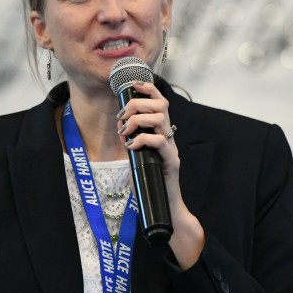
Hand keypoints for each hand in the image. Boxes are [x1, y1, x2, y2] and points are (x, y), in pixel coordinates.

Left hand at [116, 81, 204, 268]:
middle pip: (161, 105)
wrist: (165, 207)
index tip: (134, 85)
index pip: (161, 102)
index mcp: (162, 132)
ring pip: (160, 119)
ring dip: (138, 120)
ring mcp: (172, 148)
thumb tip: (121, 127)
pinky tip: (131, 147)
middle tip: (122, 118)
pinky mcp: (171, 162)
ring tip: (125, 132)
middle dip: (137, 105)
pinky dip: (142, 140)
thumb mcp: (138, 155)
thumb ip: (133, 140)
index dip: (149, 89)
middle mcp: (170, 137)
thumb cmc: (150, 182)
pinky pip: (160, 141)